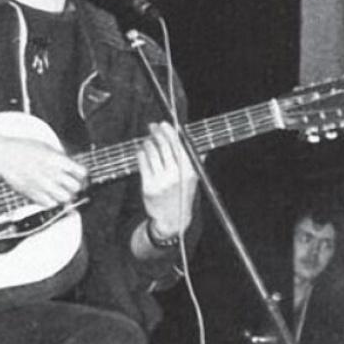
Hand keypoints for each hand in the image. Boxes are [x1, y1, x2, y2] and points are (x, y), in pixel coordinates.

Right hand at [0, 136, 86, 207]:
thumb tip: (73, 167)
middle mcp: (53, 174)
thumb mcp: (46, 147)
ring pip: (65, 198)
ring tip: (59, 190)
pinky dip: (51, 201)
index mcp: (58, 160)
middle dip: (75, 186)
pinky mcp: (34, 194)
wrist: (4, 156)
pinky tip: (48, 194)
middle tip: (70, 185)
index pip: (81, 172)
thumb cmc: (23, 149)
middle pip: (75, 187)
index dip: (82, 175)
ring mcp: (43, 185)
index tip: (80, 176)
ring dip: (64, 195)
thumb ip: (61, 158)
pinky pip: (50, 204)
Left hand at [138, 122, 199, 237]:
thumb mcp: (193, 182)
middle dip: (157, 133)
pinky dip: (141, 153)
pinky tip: (142, 150)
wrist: (172, 220)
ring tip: (147, 139)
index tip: (164, 123)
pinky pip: (143, 164)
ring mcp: (161, 182)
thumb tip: (203, 150)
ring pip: (152, 154)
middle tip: (152, 126)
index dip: (170, 132)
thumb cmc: (181, 196)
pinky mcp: (148, 187)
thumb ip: (196, 164)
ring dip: (148, 142)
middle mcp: (176, 176)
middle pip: (164, 147)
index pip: (179, 146)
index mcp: (189, 172)